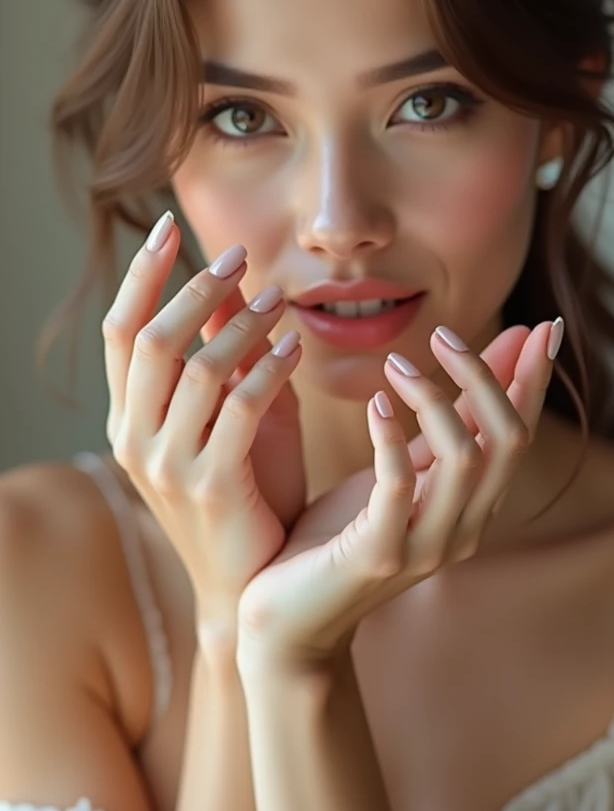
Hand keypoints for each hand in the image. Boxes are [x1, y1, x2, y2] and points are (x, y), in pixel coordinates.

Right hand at [102, 212, 305, 630]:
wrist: (248, 583)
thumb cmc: (245, 492)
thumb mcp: (229, 416)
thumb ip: (226, 356)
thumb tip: (234, 286)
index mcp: (128, 418)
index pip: (121, 331)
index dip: (142, 276)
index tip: (169, 227)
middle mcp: (133, 437)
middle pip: (152, 340)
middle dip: (195, 288)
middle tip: (239, 255)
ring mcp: (167, 464)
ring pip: (197, 368)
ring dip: (242, 325)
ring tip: (278, 299)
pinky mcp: (211, 484)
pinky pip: (240, 407)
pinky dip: (269, 368)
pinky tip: (295, 347)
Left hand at [234, 320, 561, 673]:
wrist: (286, 623)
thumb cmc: (336, 541)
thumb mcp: (397, 476)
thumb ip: (438, 433)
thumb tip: (471, 373)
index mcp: (471, 508)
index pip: (517, 434)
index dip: (531, 380)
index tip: (540, 325)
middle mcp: (464, 528)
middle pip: (508, 440)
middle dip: (487, 377)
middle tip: (444, 334)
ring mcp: (426, 547)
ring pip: (465, 458)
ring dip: (435, 399)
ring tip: (398, 365)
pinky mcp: (379, 556)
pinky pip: (400, 486)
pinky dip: (392, 436)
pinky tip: (378, 402)